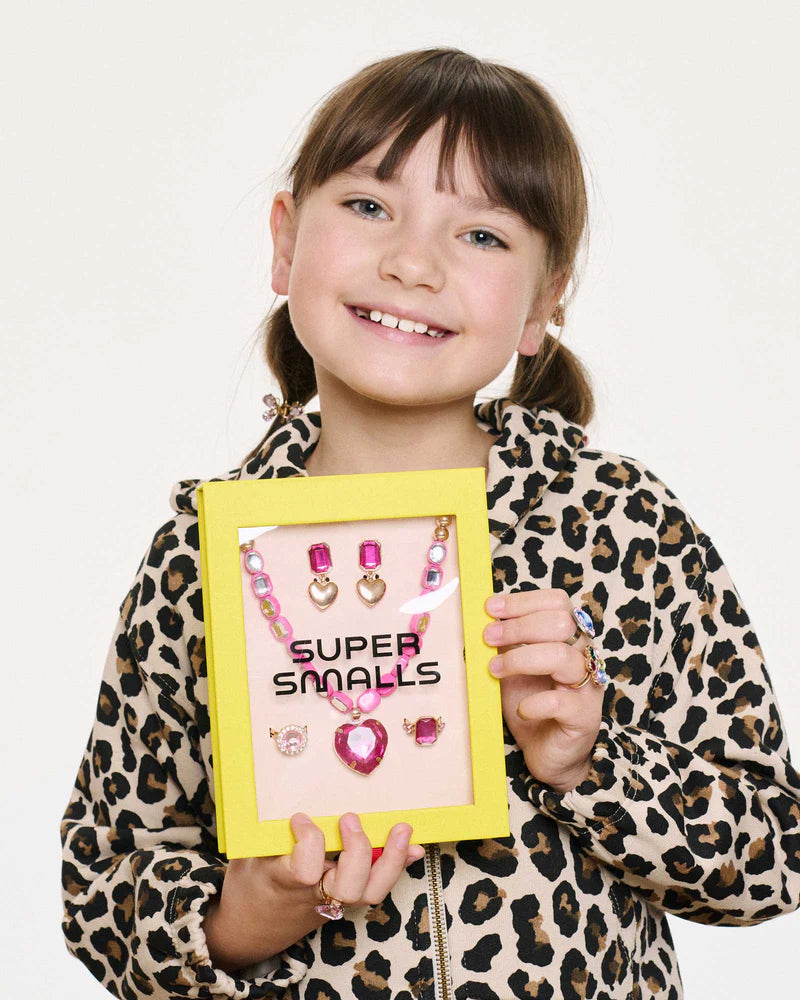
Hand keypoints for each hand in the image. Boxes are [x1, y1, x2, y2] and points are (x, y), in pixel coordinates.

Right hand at [205, 812, 423, 971]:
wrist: (250, 928)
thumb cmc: (250, 883)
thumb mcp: (250, 855)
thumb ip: (272, 834)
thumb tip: (293, 798)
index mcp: (284, 882)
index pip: (305, 868)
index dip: (309, 841)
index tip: (300, 818)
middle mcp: (313, 896)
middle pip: (348, 887)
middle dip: (358, 851)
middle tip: (350, 818)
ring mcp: (332, 901)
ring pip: (369, 892)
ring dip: (390, 860)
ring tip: (402, 830)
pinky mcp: (345, 901)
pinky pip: (374, 887)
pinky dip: (395, 866)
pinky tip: (412, 848)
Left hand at [484, 589, 603, 793]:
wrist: (549, 752)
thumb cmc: (532, 704)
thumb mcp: (513, 668)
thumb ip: (504, 644)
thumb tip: (480, 620)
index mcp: (568, 638)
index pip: (557, 602)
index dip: (523, 601)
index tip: (490, 608)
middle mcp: (583, 656)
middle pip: (561, 622)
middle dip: (519, 626)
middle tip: (488, 638)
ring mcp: (587, 686)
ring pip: (561, 655)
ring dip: (520, 658)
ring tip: (494, 670)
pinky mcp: (584, 717)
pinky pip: (560, 701)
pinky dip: (535, 703)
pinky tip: (521, 709)